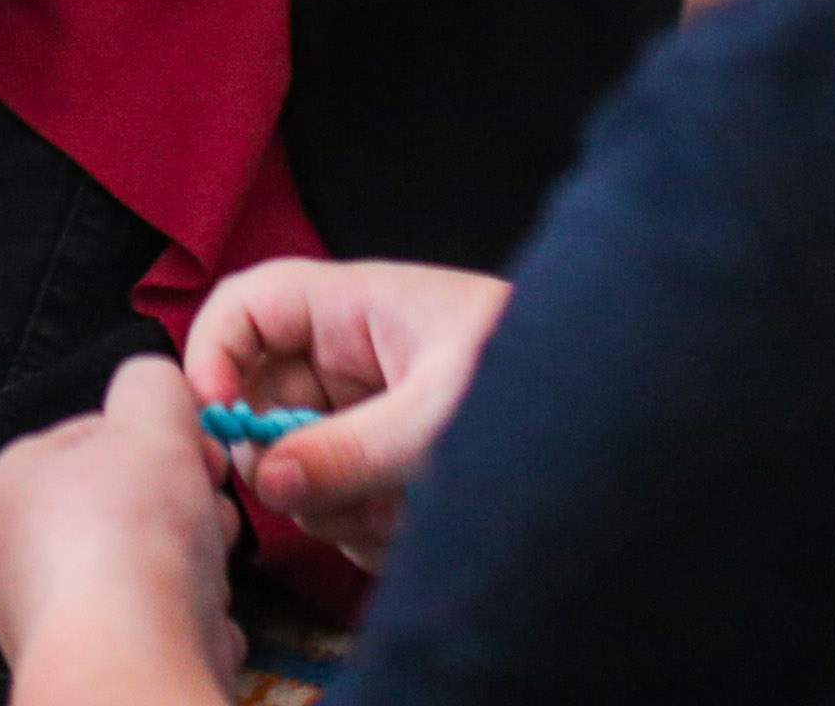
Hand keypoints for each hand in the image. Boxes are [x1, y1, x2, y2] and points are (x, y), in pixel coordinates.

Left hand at [0, 356, 244, 704]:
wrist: (128, 668)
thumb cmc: (129, 541)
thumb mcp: (150, 416)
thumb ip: (153, 383)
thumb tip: (159, 391)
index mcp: (18, 482)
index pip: (102, 437)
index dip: (163, 439)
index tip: (202, 454)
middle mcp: (23, 552)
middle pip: (134, 506)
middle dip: (189, 508)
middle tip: (209, 518)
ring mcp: (58, 616)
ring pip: (158, 571)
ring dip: (200, 571)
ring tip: (206, 580)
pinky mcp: (98, 666)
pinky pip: (166, 631)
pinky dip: (192, 629)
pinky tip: (198, 631)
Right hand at [185, 255, 512, 568]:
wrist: (621, 414)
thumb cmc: (540, 376)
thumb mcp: (440, 414)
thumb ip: (350, 449)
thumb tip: (266, 483)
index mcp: (354, 308)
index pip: (247, 305)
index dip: (213, 352)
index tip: (216, 418)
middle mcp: (349, 360)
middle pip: (258, 400)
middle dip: (279, 457)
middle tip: (317, 493)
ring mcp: (364, 418)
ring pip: (293, 466)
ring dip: (330, 503)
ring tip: (394, 509)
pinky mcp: (385, 471)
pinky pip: (335, 505)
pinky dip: (362, 528)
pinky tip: (412, 524)